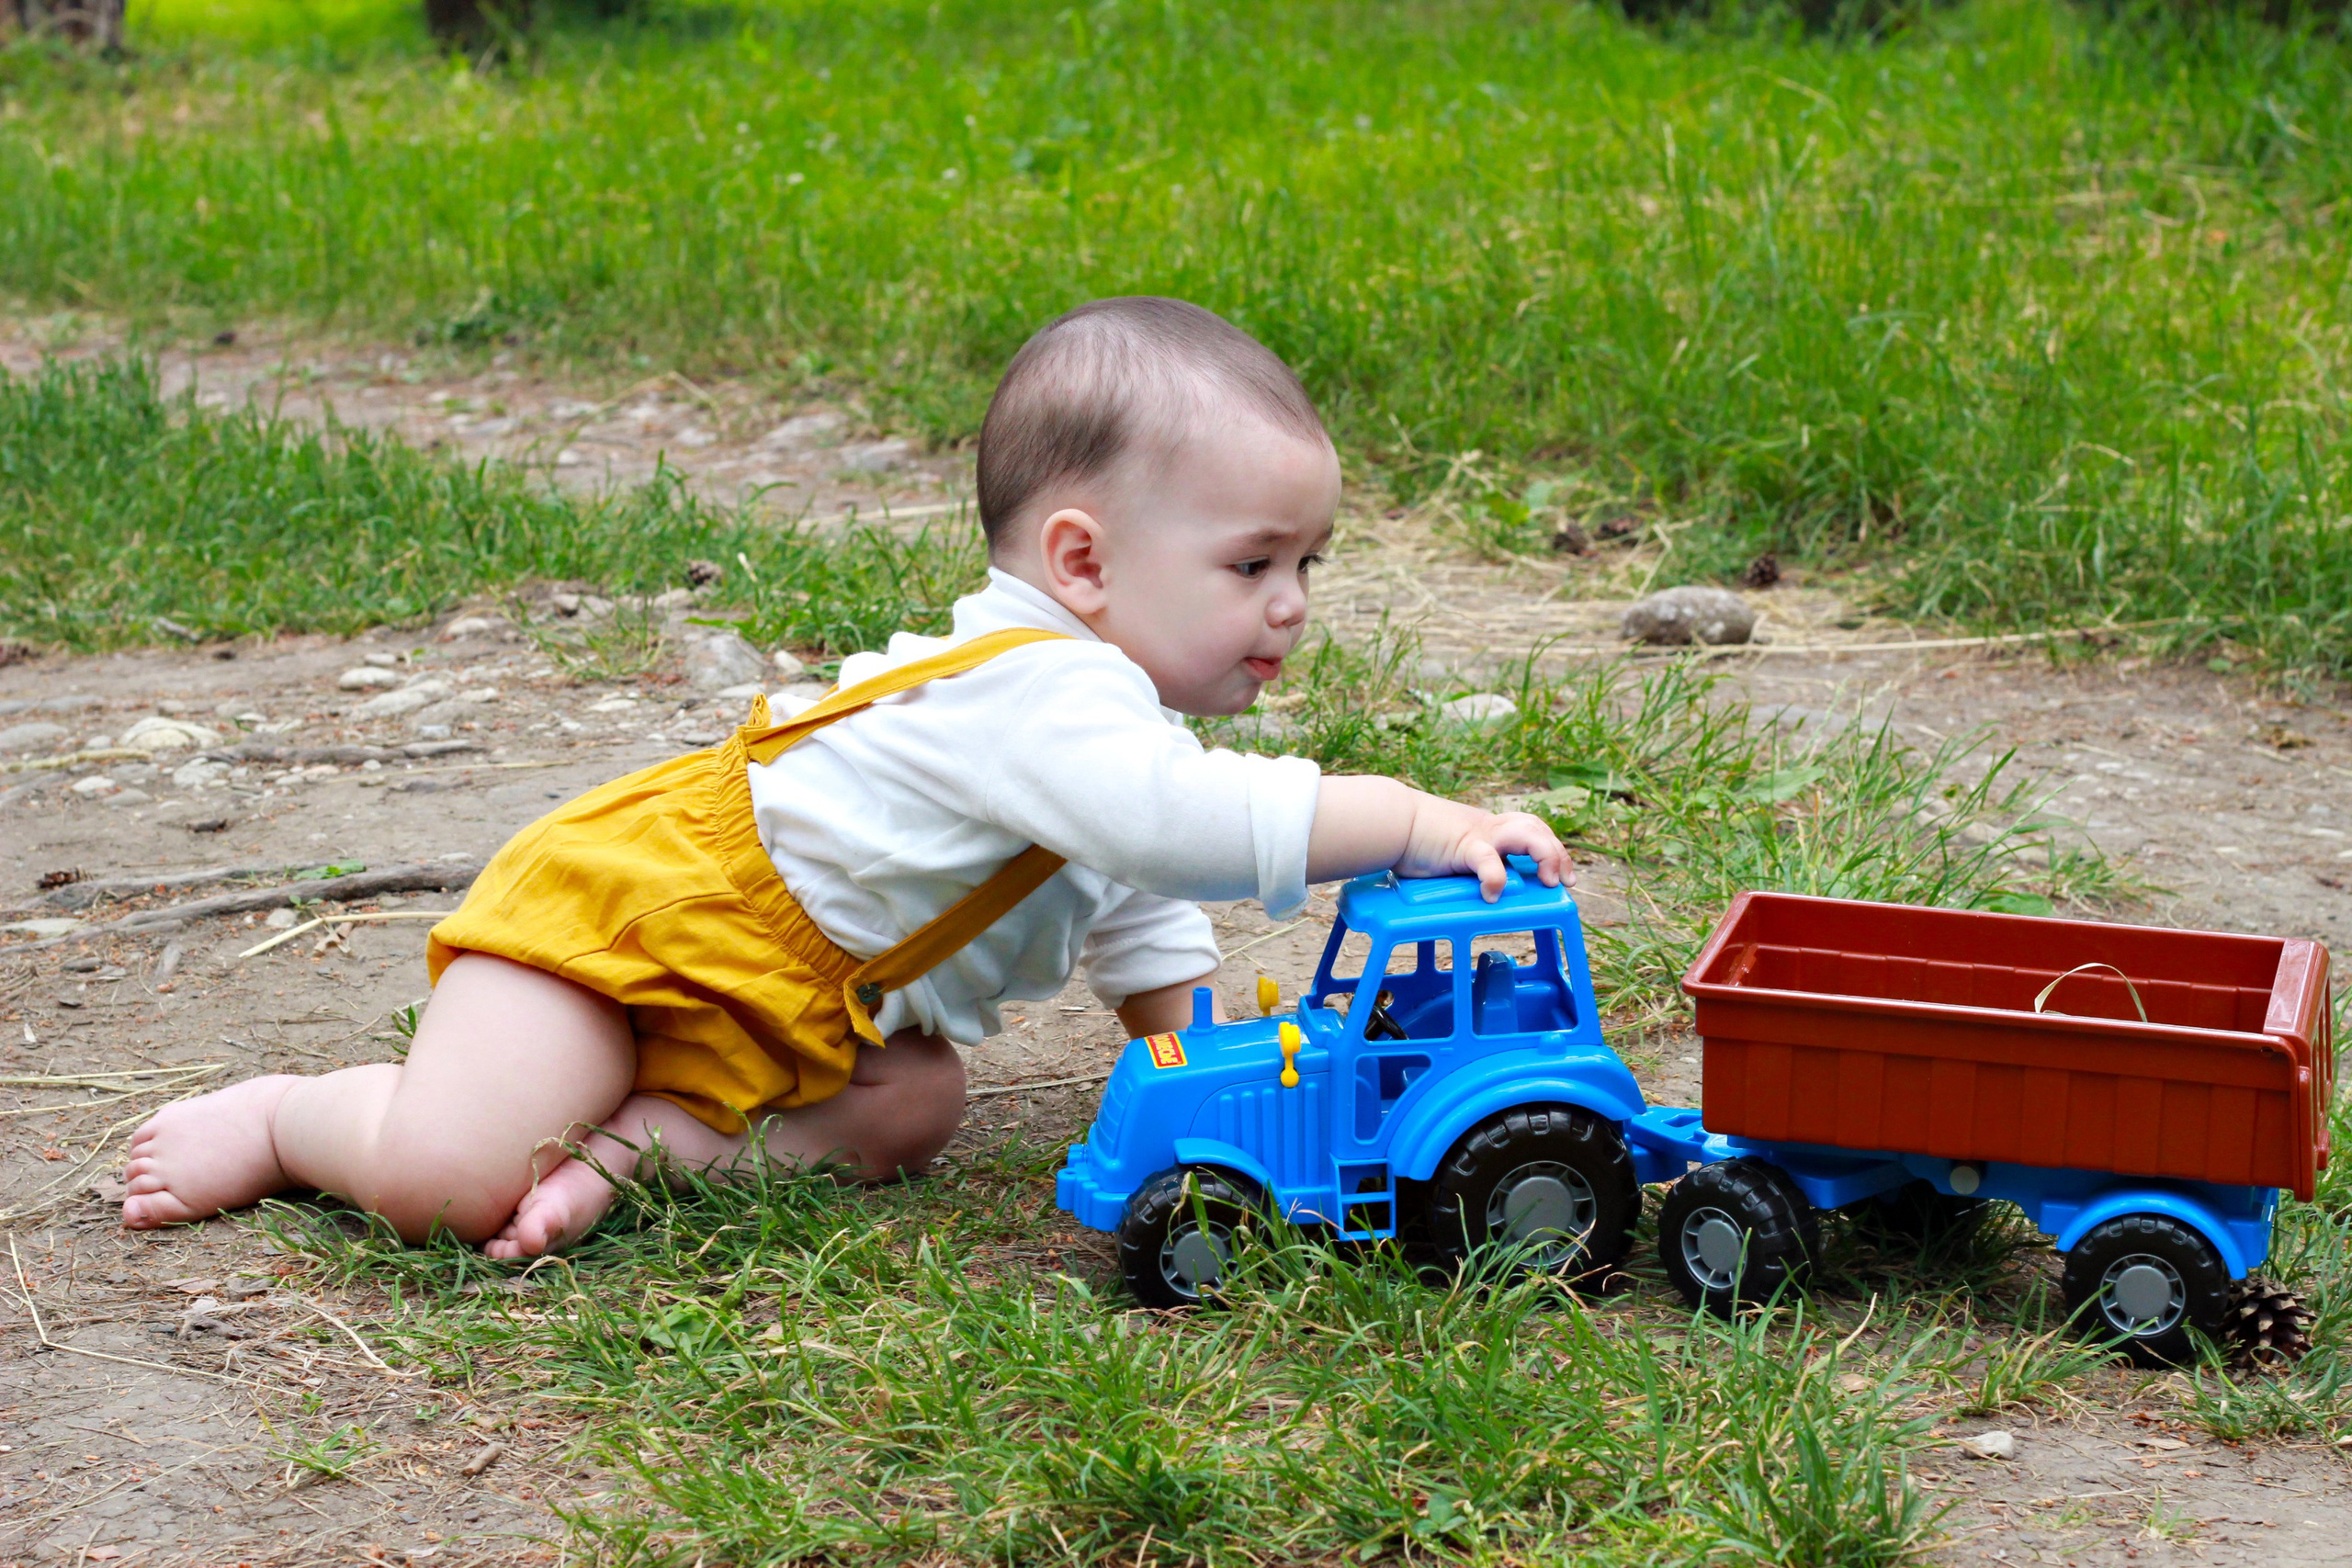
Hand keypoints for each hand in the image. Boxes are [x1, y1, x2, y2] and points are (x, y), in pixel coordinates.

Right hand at [1398, 797, 1573, 900]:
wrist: (1390, 820)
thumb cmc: (1413, 840)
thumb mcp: (1450, 850)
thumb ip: (1467, 865)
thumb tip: (1476, 893)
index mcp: (1488, 827)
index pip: (1531, 827)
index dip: (1552, 847)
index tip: (1562, 874)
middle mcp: (1490, 827)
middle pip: (1537, 828)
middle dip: (1558, 854)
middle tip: (1563, 882)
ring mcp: (1478, 835)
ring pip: (1526, 835)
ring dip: (1544, 857)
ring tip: (1546, 883)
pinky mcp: (1463, 846)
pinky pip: (1488, 861)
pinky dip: (1496, 879)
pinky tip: (1493, 895)